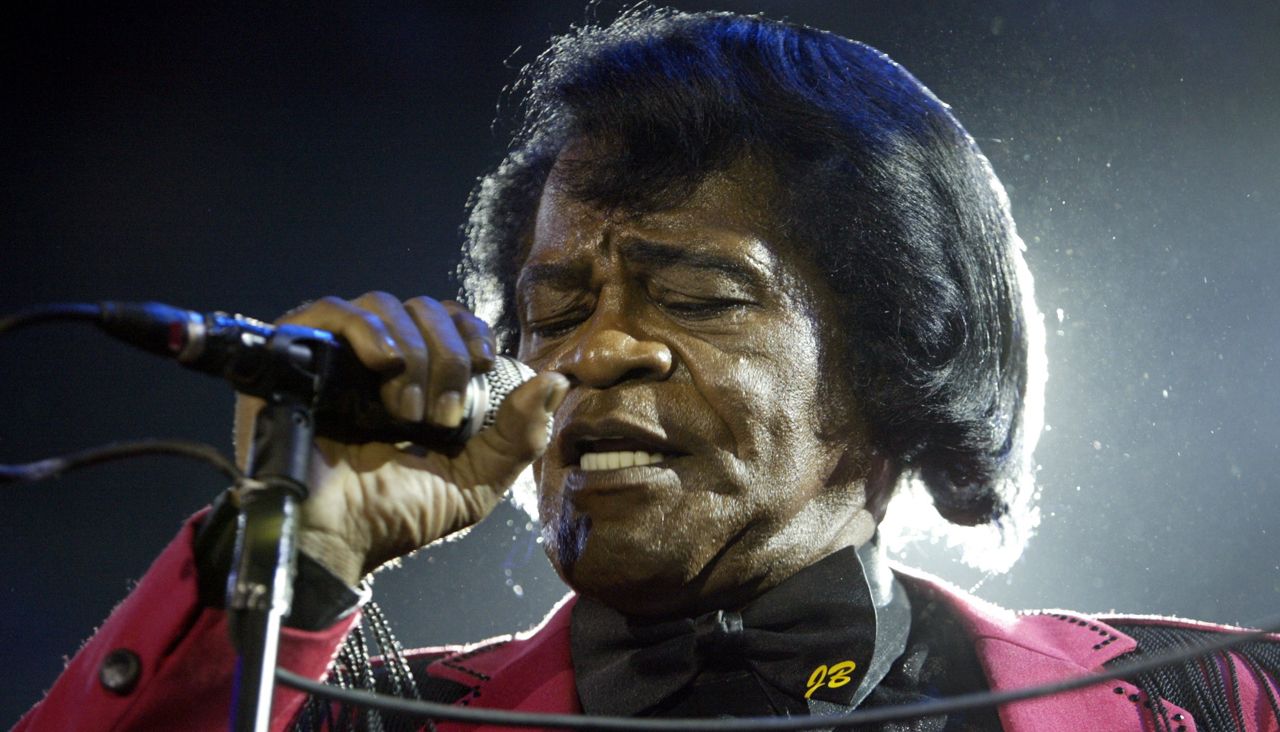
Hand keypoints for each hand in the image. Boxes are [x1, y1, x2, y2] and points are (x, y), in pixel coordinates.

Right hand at [232, 292, 566, 585]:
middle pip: (422, 309)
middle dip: (446, 355)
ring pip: (384, 306)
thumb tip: (556, 380)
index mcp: (417, 378)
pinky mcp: (292, 355)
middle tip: (442, 415)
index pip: (448, 319)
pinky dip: (366, 328)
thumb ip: (521, 434)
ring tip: (407, 411)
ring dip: (412, 352)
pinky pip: (330, 309)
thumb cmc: (399, 515)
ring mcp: (334, 355)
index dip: (470, 332)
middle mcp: (375, 360)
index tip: (482, 365)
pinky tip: (383, 362)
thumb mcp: (477, 479)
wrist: (337, 541)